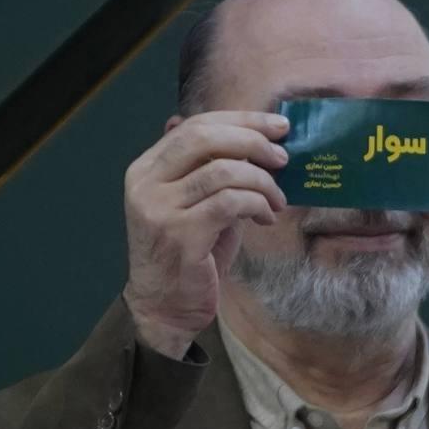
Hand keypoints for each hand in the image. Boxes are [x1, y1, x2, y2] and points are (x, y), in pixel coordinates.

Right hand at [122, 111, 289, 358]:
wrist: (165, 307)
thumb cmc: (188, 255)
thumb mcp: (196, 203)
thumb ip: (211, 169)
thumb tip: (249, 132)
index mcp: (146, 169)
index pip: (193, 126)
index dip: (240, 121)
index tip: (277, 126)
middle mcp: (146, 185)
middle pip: (204, 138)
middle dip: (252, 140)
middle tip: (282, 157)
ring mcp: (160, 210)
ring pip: (223, 171)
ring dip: (262, 182)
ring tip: (277, 201)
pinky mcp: (181, 236)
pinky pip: (230, 203)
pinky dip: (257, 205)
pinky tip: (266, 218)